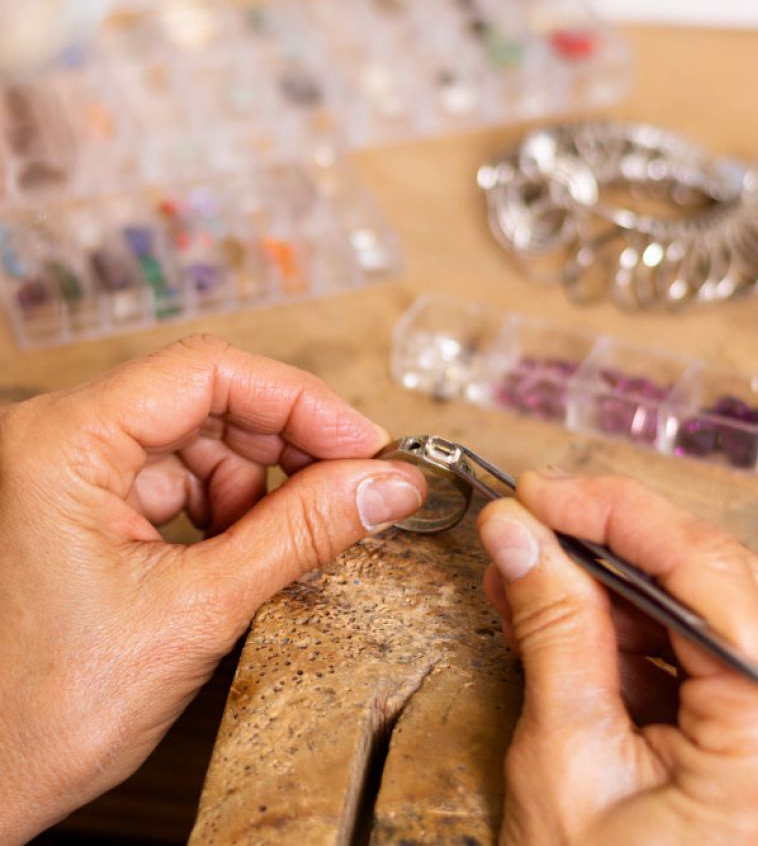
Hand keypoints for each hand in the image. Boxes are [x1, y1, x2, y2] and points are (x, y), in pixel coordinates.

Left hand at [0, 335, 425, 843]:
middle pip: (205, 398)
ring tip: (293, 536)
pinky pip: (175, 476)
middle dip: (285, 445)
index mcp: (63, 442)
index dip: (300, 402)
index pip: (206, 371)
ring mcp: (67, 468)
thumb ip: (301, 534)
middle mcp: (56, 437)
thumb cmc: (44, 713)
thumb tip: (384, 486)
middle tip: (353, 486)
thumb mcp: (197, 611)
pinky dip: (225, 506)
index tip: (363, 445)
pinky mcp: (82, 500)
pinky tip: (248, 546)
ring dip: (257, 481)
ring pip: (196, 437)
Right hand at [478, 472, 757, 845]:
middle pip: (713, 576)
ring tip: (525, 572)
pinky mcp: (745, 731)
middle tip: (528, 522)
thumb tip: (519, 532)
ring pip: (699, 603)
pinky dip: (621, 623)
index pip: (708, 573)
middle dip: (610, 537)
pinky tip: (558, 613)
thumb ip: (552, 629)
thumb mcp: (566, 761)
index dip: (616, 512)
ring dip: (607, 579)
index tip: (540, 492)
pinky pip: (687, 646)